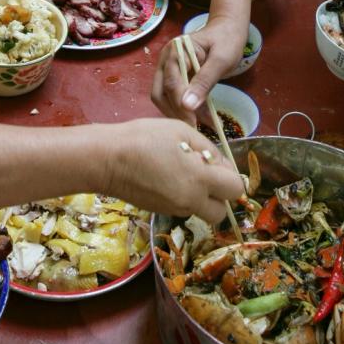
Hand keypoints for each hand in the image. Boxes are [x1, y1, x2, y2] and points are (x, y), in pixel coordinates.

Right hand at [107, 118, 243, 219]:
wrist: (108, 159)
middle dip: (218, 196)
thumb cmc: (145, 138)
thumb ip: (207, 148)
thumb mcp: (181, 131)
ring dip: (200, 197)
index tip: (215, 163)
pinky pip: (182, 207)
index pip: (235, 190)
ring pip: (200, 210)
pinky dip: (182, 196)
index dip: (230, 176)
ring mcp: (174, 209)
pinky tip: (165, 176)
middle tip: (204, 174)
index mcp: (200, 179)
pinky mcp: (160, 211)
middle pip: (220, 212)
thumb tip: (218, 163)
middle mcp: (191, 201)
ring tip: (181, 171)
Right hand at [151, 19, 247, 123]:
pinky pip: (173, 96)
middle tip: (193, 130)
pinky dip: (184, 109)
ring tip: (198, 127)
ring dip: (178, 113)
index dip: (181, 105)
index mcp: (176, 51)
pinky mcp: (175, 76)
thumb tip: (187, 106)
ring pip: (164, 97)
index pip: (172, 83)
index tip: (193, 124)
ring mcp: (168, 68)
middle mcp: (166, 59)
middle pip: (161, 92)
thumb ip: (204, 81)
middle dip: (175, 112)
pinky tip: (201, 119)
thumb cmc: (227, 41)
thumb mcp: (221, 60)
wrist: (228, 29)